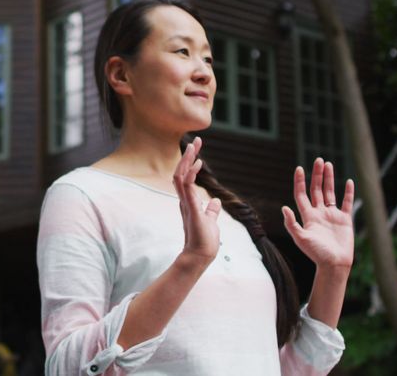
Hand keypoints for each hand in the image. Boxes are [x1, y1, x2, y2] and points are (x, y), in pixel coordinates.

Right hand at [174, 137, 221, 267]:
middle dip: (187, 156)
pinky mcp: (191, 208)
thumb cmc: (205, 241)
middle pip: (180, 172)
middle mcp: (184, 200)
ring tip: (193, 146)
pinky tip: (198, 163)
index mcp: (188, 201)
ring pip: (180, 176)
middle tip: (196, 141)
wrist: (201, 256)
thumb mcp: (211, 221)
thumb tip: (216, 201)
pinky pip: (187, 186)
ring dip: (186, 160)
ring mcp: (186, 203)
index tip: (197, 149)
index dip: (190, 162)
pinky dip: (192, 173)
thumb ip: (211, 211)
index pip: (186, 177)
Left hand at [282, 158, 354, 269]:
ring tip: (328, 164)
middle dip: (317, 175)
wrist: (334, 265)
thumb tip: (284, 207)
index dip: (300, 182)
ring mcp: (332, 215)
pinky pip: (346, 203)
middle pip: (316, 190)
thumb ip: (292, 224)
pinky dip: (348, 192)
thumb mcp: (301, 239)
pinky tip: (348, 181)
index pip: (302, 195)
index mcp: (308, 216)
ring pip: (330, 193)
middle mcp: (319, 213)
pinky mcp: (345, 220)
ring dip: (329, 179)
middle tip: (318, 160)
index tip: (300, 168)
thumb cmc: (316, 254)